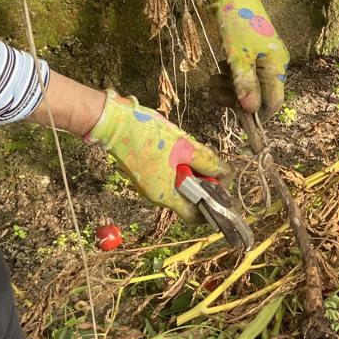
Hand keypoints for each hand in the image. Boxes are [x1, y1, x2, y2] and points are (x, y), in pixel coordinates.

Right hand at [87, 90, 226, 220]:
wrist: (113, 122)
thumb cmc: (146, 135)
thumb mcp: (184, 147)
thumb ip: (207, 162)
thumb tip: (225, 173)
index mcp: (165, 196)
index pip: (194, 215)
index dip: (212, 205)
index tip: (223, 190)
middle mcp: (156, 195)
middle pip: (189, 197)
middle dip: (204, 182)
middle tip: (213, 162)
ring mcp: (149, 184)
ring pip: (180, 184)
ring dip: (192, 171)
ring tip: (196, 151)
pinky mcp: (145, 173)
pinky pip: (169, 175)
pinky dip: (180, 166)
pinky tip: (182, 148)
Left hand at [204, 0, 289, 118]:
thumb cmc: (238, 23)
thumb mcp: (239, 57)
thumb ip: (246, 84)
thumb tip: (251, 111)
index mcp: (276, 67)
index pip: (274, 103)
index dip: (257, 115)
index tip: (237, 118)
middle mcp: (274, 66)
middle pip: (260, 96)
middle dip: (237, 99)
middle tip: (216, 92)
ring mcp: (263, 60)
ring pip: (249, 86)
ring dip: (230, 88)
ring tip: (212, 80)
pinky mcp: (252, 54)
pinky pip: (243, 74)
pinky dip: (230, 76)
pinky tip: (218, 70)